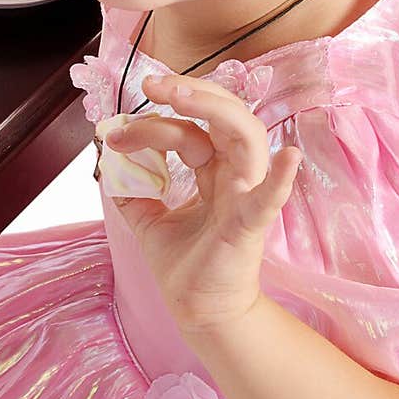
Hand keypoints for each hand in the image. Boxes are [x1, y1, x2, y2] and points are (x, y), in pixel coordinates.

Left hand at [104, 72, 302, 336]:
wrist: (198, 313)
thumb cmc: (185, 265)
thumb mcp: (147, 220)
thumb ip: (133, 190)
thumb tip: (110, 163)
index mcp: (215, 170)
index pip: (189, 129)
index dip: (152, 125)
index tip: (114, 134)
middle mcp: (235, 175)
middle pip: (226, 116)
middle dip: (191, 92)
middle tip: (152, 84)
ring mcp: (246, 196)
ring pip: (247, 137)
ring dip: (215, 110)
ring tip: (179, 94)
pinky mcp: (250, 226)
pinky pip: (269, 199)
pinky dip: (280, 179)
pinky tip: (288, 157)